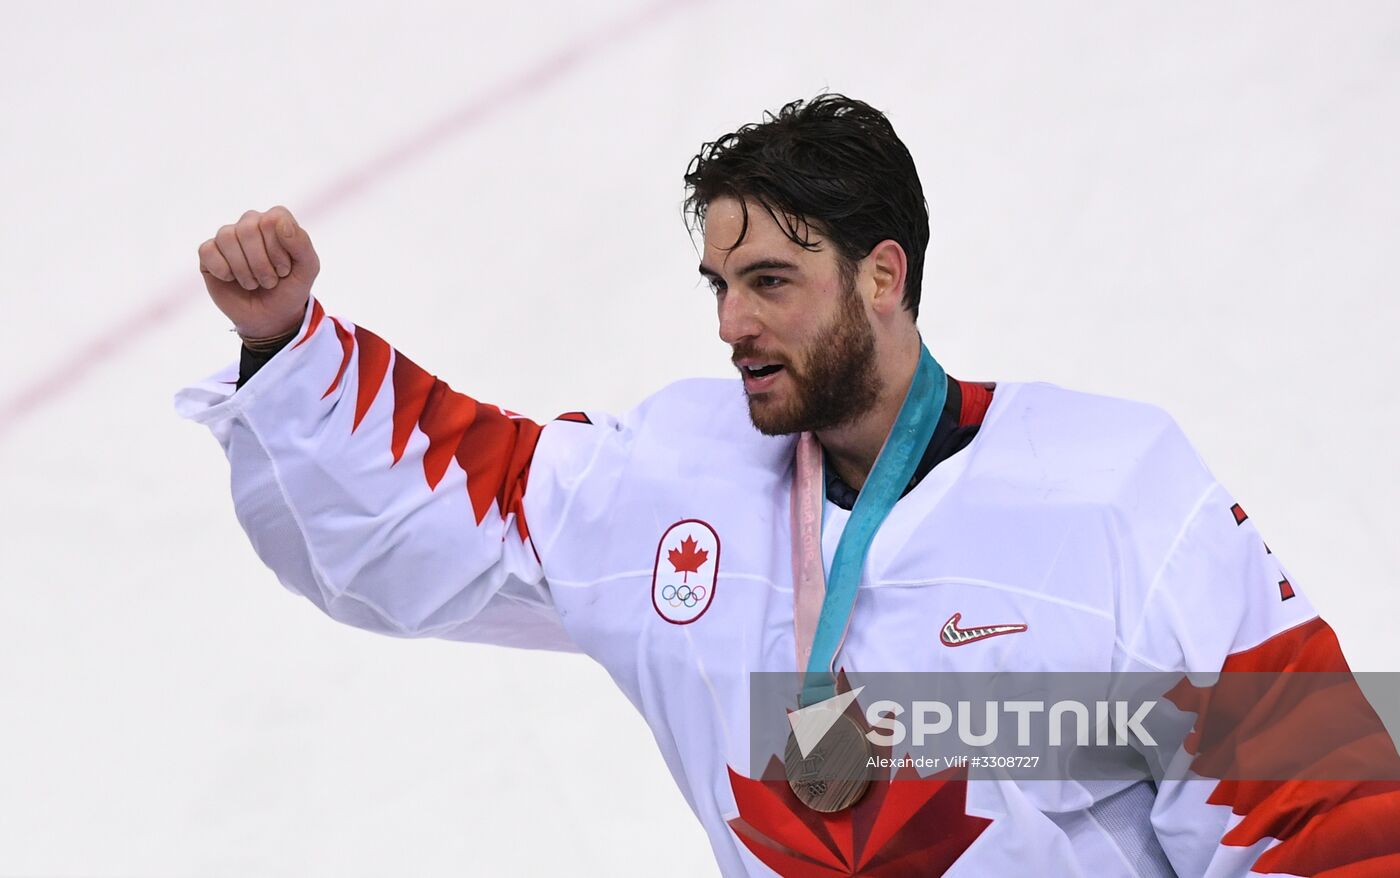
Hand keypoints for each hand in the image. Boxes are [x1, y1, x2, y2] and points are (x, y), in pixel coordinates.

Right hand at [199, 206, 318, 338]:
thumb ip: (301, 243)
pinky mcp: (209, 253)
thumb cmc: (290, 289)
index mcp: (275, 221)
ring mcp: (228, 237)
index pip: (272, 220)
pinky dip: (222, 270)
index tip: (284, 269)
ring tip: (253, 283)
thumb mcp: (307, 269)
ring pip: (226, 237)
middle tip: (269, 281)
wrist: (270, 318)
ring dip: (243, 270)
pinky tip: (231, 279)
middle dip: (261, 264)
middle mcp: (250, 223)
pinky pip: (207, 251)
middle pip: (247, 229)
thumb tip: (279, 221)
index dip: (278, 250)